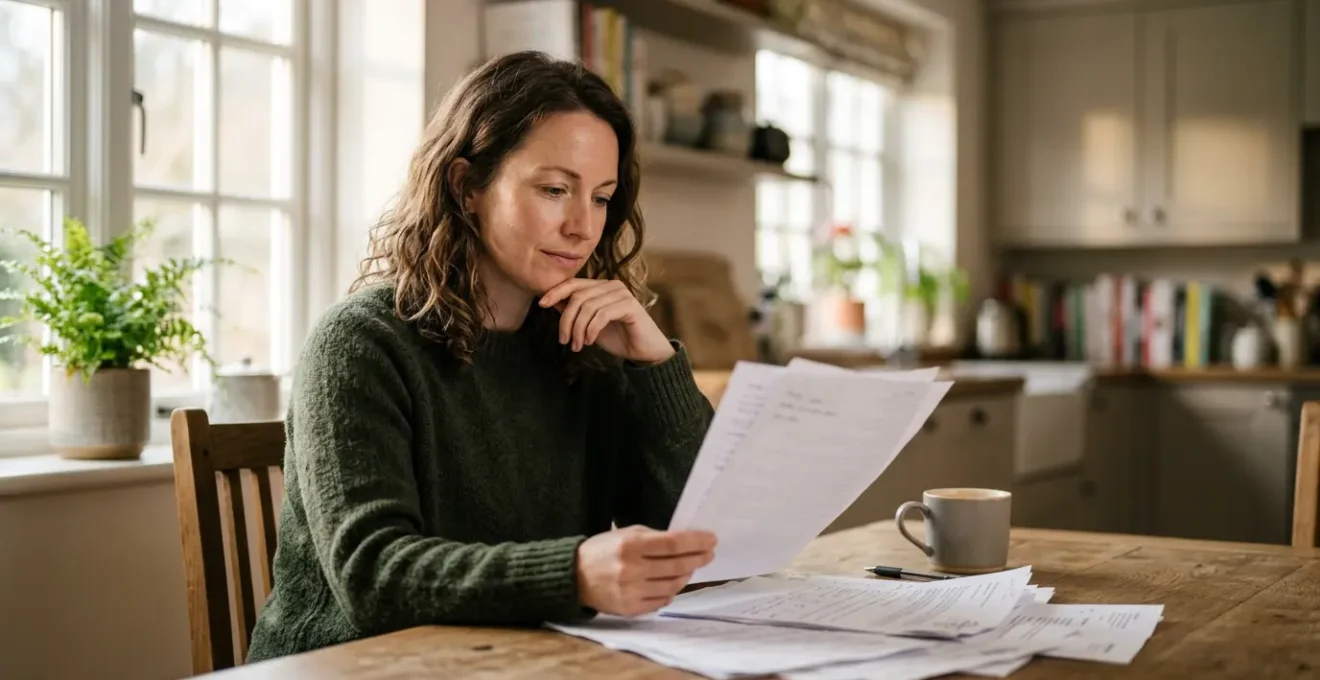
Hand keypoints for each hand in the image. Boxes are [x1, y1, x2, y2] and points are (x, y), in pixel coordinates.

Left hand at [539, 279, 675, 364]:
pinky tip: (590, 342)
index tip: (541, 304)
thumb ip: (574, 311)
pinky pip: (601, 315)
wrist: (644, 352)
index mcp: (601, 287)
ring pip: (588, 306)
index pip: (573, 283)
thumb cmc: (618, 337)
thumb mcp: (589, 325)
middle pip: (577, 296)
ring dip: (578, 329)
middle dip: (566, 320)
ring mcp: (622, 294)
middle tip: (564, 340)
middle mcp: (612, 285)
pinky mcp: (629, 305)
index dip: (555, 292)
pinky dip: (591, 330)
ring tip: (577, 345)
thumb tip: (551, 301)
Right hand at [575, 525, 716, 616]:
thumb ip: (654, 538)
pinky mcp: (630, 608)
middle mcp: (632, 569)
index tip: (711, 539)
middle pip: (676, 565)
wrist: (574, 577)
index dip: (696, 542)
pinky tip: (673, 583)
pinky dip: (671, 591)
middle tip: (709, 553)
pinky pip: (661, 601)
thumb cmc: (602, 550)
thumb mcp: (625, 533)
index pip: (673, 544)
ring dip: (686, 575)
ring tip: (690, 568)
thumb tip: (685, 543)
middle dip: (698, 558)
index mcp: (630, 545)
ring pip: (672, 585)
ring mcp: (631, 591)